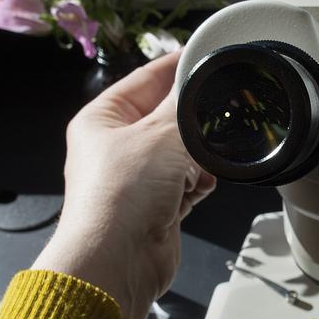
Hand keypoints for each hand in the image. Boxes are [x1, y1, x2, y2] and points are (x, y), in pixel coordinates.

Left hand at [32, 51, 215, 318]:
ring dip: (197, 159)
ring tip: (196, 166)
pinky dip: (197, 183)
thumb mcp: (160, 135)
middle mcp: (116, 146)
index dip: (177, 67)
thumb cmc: (119, 197)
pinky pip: (188, 182)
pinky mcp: (157, 205)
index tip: (207, 56)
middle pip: (168, 117)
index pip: (146, 79)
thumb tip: (200, 80)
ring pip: (182, 152)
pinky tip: (198, 188)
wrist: (118, 261)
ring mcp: (137, 178)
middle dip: (192, 122)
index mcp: (102, 119)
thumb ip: (186, 106)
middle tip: (215, 115)